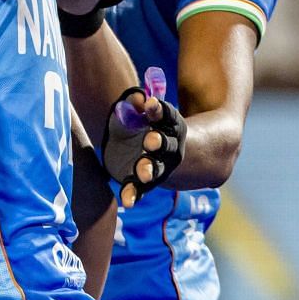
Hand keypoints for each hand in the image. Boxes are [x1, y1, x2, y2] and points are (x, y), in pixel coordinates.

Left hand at [102, 88, 185, 205]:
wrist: (152, 152)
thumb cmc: (139, 126)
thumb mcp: (136, 113)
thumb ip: (134, 104)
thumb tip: (135, 97)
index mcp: (171, 127)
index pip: (168, 117)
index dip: (159, 110)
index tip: (149, 104)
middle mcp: (171, 148)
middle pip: (168, 145)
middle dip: (158, 143)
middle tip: (150, 140)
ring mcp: (161, 166)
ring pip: (158, 169)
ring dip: (149, 170)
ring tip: (142, 173)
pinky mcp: (145, 181)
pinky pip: (141, 188)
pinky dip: (134, 193)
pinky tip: (127, 202)